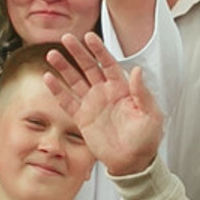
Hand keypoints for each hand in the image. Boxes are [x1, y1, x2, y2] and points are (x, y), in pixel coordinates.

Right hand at [43, 32, 165, 175]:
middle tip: (66, 38)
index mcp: (122, 88)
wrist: (133, 162)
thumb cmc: (146, 139)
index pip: (108, 63)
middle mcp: (105, 93)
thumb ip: (142, 92)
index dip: (98, 50)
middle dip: (77, 52)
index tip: (89, 37)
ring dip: (64, 67)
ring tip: (52, 55)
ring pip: (75, 80)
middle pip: (88, 67)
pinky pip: (67, 101)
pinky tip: (48, 79)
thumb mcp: (150, 115)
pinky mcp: (82, 118)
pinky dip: (57, 91)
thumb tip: (137, 70)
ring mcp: (92, 104)